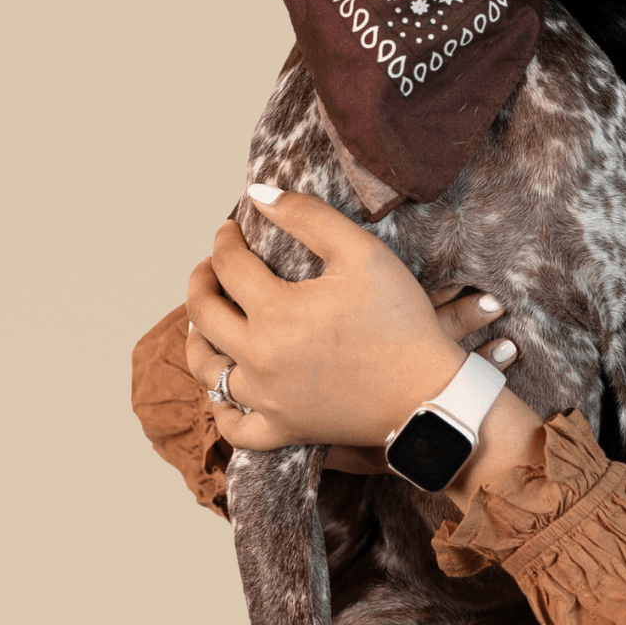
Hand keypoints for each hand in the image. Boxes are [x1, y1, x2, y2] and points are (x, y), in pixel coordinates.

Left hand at [185, 186, 517, 459]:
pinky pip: (234, 426)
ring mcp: (268, 399)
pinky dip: (220, 408)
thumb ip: (308, 217)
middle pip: (203, 314)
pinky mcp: (284, 429)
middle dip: (202, 281)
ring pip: (207, 371)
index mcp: (275, 312)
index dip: (225, 240)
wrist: (428, 394)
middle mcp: (260, 358)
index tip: (232, 229)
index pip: (228, 265)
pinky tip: (222, 390)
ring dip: (197, 339)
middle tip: (212, 267)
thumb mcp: (363, 253)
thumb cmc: (401, 321)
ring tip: (205, 321)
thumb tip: (256, 195)